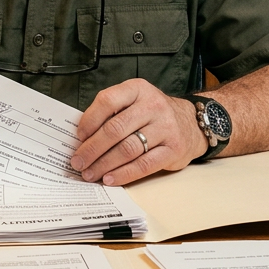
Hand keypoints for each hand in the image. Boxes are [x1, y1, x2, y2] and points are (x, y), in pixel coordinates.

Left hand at [71, 79, 207, 185]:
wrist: (191, 123)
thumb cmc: (152, 114)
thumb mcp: (134, 102)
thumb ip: (111, 113)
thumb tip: (82, 138)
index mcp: (137, 89)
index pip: (107, 101)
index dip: (89, 120)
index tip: (77, 137)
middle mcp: (153, 105)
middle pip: (115, 129)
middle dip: (92, 149)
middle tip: (78, 162)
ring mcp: (165, 127)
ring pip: (128, 149)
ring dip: (105, 164)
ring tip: (90, 173)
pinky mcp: (173, 149)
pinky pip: (144, 164)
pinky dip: (124, 174)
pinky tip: (110, 179)